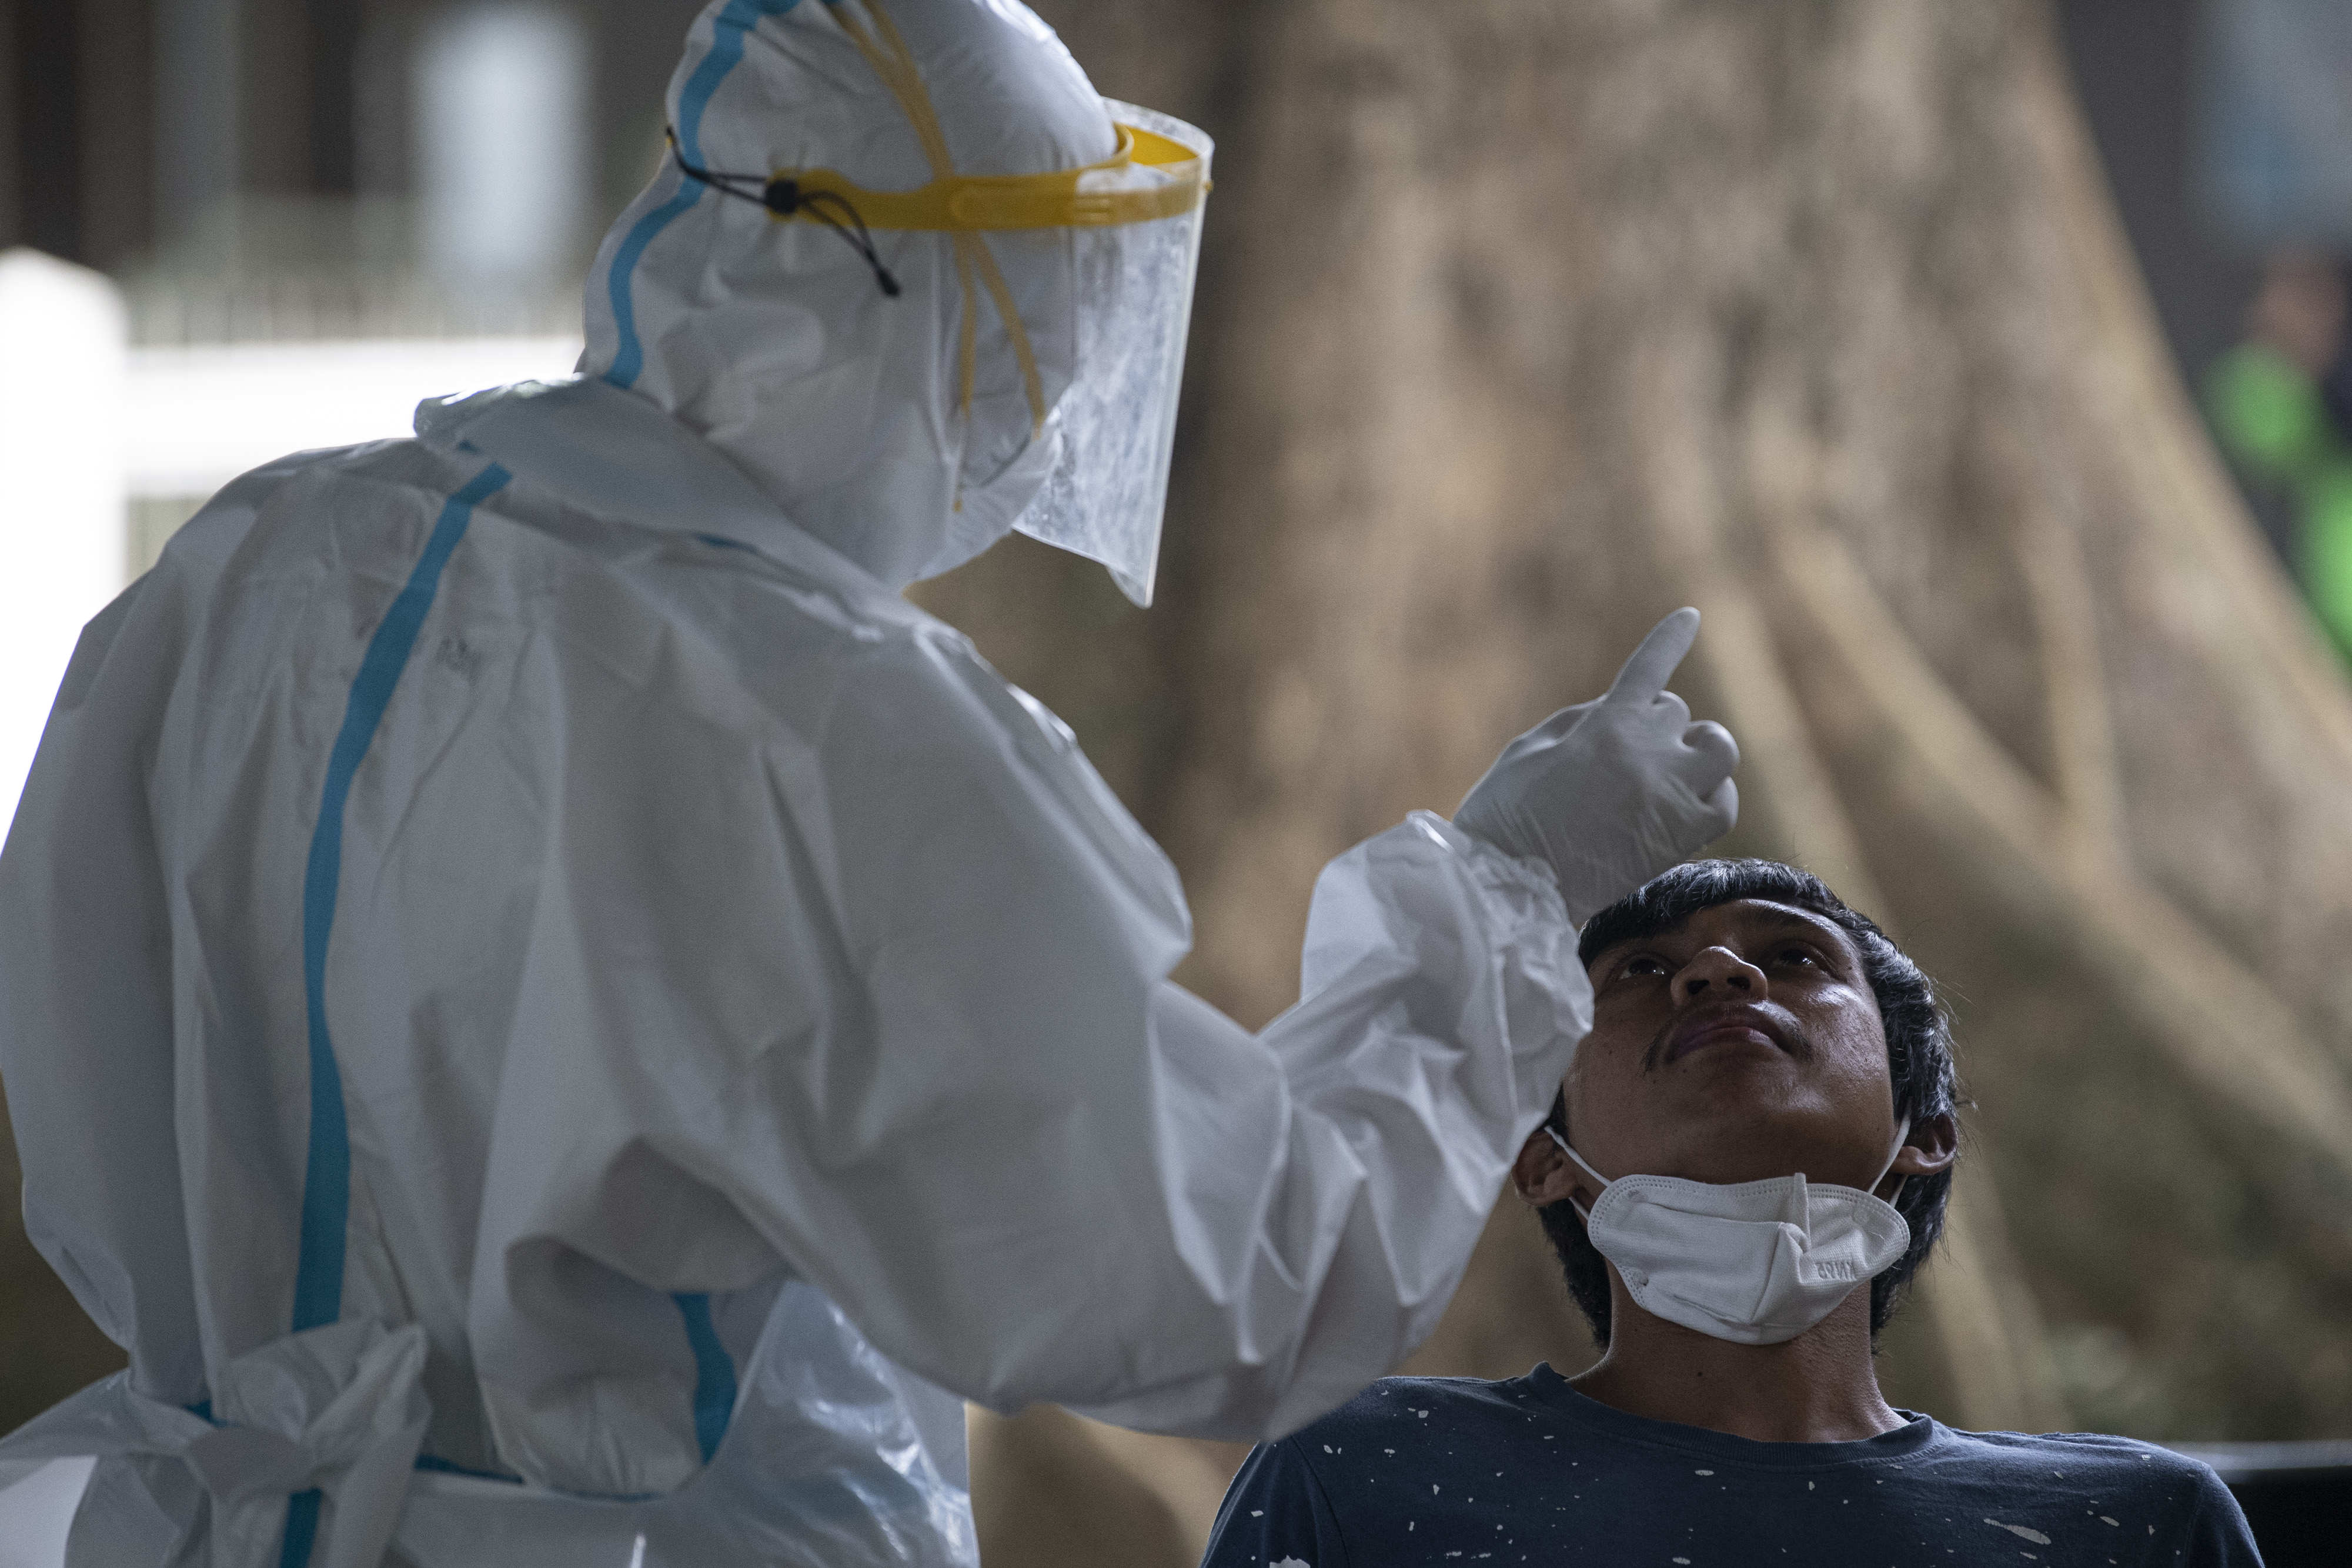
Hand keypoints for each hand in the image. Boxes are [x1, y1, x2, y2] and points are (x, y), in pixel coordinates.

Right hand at [1454, 608, 1738, 923]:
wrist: (1508, 887)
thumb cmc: (1505, 814)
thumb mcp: (1531, 747)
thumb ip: (1581, 720)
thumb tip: (1619, 712)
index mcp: (1606, 725)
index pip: (1649, 667)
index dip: (1670, 639)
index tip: (1690, 617)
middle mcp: (1647, 754)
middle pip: (1674, 713)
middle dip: (1652, 725)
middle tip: (1622, 755)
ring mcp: (1670, 796)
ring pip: (1717, 748)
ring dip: (1698, 750)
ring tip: (1674, 767)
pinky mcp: (1681, 838)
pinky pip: (1723, 801)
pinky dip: (1712, 794)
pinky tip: (1689, 799)